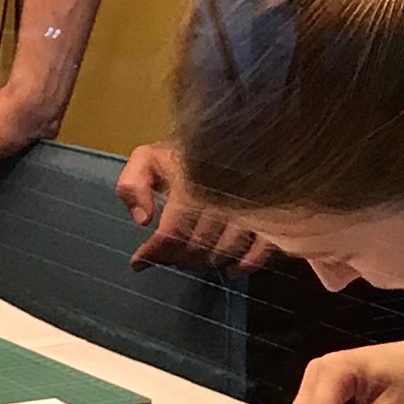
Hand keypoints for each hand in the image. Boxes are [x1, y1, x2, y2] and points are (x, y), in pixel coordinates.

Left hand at [118, 142, 267, 272]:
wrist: (231, 137)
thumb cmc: (184, 155)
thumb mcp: (149, 160)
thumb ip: (133, 184)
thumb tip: (143, 219)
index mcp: (189, 181)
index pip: (173, 231)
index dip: (155, 252)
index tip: (139, 262)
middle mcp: (221, 195)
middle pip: (198, 246)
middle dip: (178, 259)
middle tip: (168, 258)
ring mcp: (249, 206)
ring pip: (226, 251)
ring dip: (206, 263)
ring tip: (193, 261)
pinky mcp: (271, 214)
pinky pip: (262, 250)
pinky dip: (245, 264)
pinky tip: (230, 266)